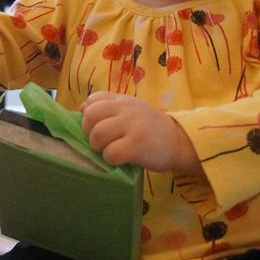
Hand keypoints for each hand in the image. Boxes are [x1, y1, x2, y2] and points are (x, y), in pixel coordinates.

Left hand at [80, 92, 199, 173]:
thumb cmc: (150, 128)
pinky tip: (120, 159)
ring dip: (99, 147)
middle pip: (91, 116)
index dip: (89, 115)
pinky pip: (110, 153)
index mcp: (122, 100)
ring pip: (97, 134)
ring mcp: (132, 126)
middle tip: (101, 142)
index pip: (93, 100)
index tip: (98, 126)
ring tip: (110, 151)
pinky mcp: (136, 145)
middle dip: (89, 132)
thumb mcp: (130, 110)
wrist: (178, 141)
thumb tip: (81, 108)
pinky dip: (110, 159)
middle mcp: (126, 109)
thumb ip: (108, 107)